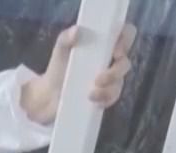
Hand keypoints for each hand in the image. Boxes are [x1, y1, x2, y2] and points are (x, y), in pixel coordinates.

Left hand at [20, 23, 137, 125]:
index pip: (125, 34)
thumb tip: (76, 30)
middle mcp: (111, 61)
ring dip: (109, 88)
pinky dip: (104, 98)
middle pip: (125, 63)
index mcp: (104, 44)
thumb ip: (66, 38)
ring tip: (91, 92)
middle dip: (117, 70)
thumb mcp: (60, 50)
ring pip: (120, 82)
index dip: (126, 39)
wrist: (48, 94)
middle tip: (100, 78)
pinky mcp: (105, 96)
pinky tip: (92, 99)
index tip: (116, 48)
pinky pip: (112, 97)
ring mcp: (110, 80)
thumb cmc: (58, 68)